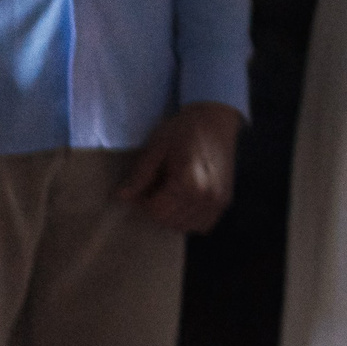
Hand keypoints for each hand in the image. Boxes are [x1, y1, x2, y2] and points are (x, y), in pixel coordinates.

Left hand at [117, 101, 242, 233]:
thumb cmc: (184, 129)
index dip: (143, 201)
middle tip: (155, 187)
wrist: (216, 119)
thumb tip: (122, 196)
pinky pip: (202, 224)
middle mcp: (207, 197)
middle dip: (157, 208)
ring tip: (170, 193)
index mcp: (189, 182)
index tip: (142, 186)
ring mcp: (218, 201)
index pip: (157, 211)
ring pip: (185, 226)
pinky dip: (190, 218)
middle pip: (170, 221)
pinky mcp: (225, 202)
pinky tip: (185, 201)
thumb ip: (141, 174)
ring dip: (173, 215)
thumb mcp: (157, 146)